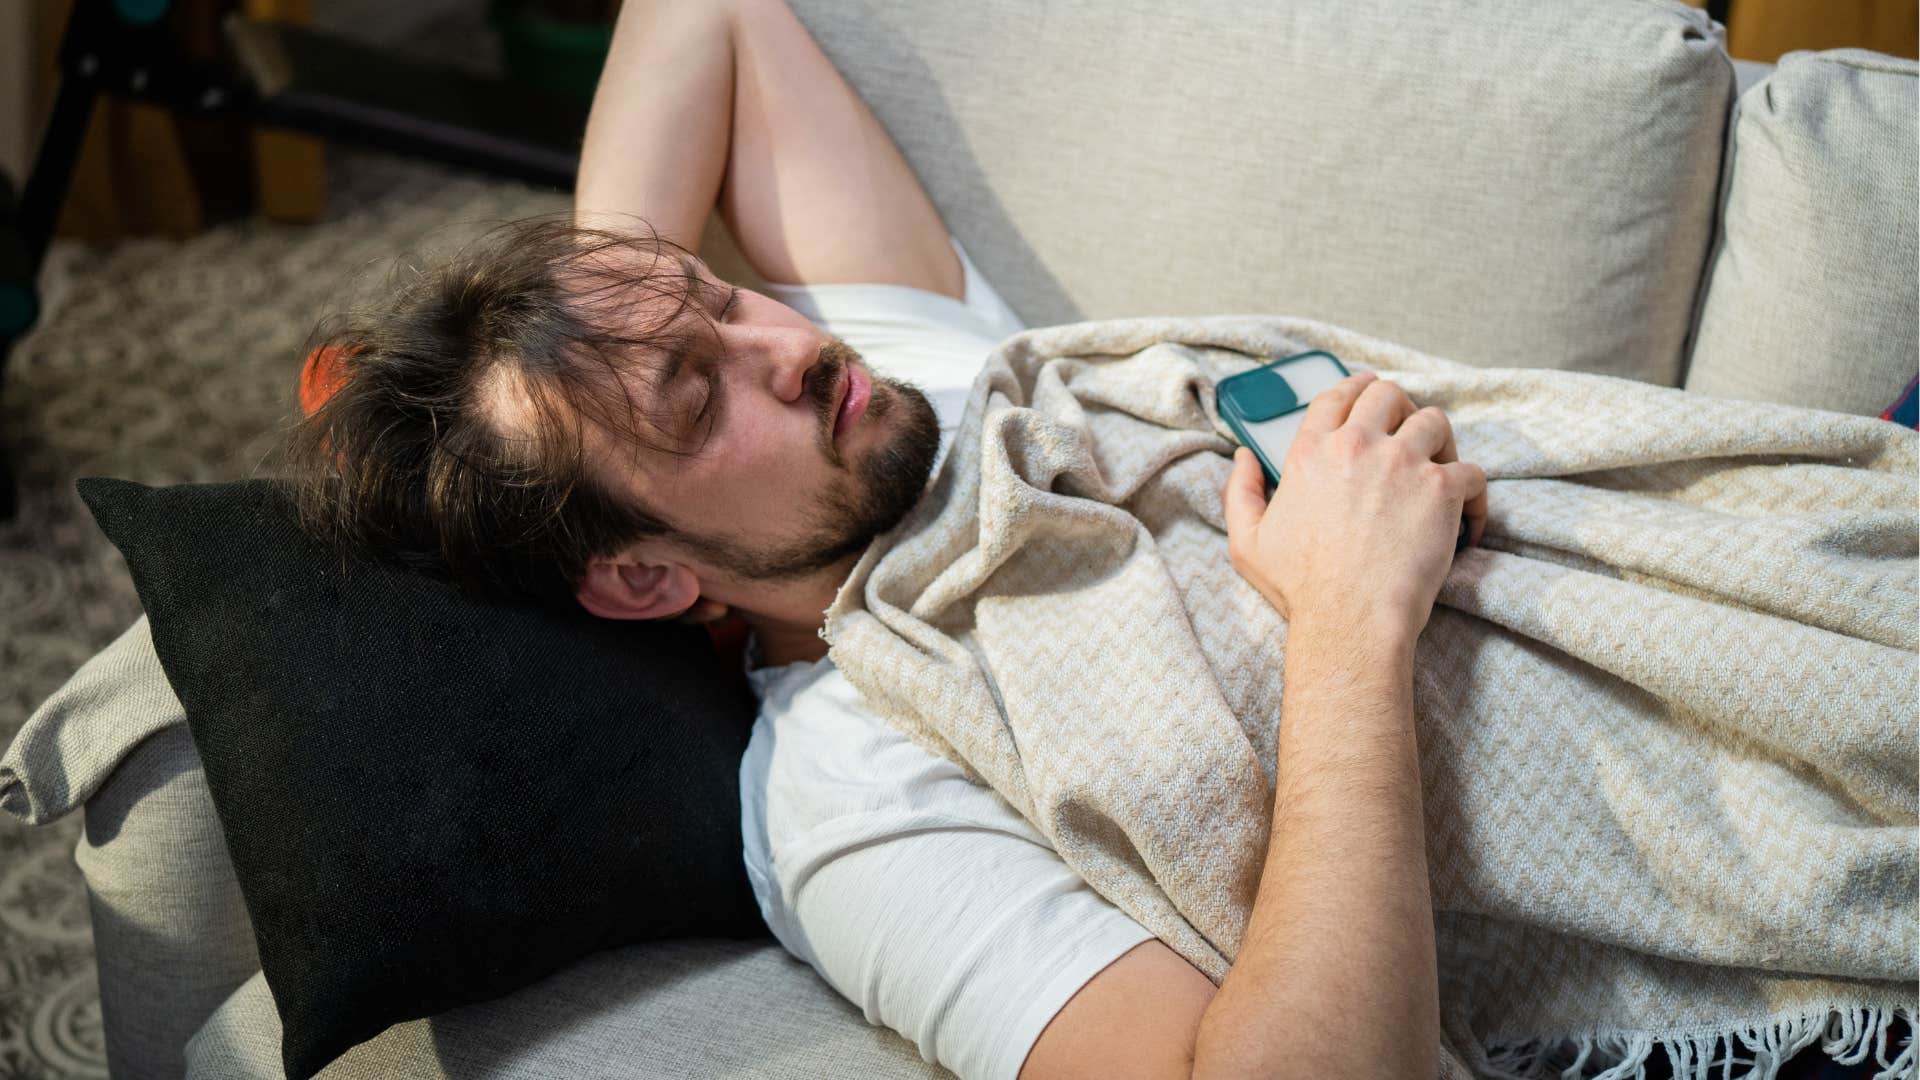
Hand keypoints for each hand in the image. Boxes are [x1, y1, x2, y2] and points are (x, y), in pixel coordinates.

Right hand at [1222, 370, 1487, 638]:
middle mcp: (1358, 446)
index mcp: (1311, 452)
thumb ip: (1241, 492)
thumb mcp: (1247, 541)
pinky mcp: (1442, 490)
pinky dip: (1474, 494)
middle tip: (1408, 430)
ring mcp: (1404, 463)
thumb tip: (1243, 457)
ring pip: (1435, 421)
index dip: (1356, 387)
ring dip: (1440, 441)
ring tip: (1440, 467)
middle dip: (1401, 405)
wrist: (1350, 618)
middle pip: (1389, 394)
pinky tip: (1469, 519)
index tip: (1368, 392)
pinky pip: (1472, 472)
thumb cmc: (1300, 587)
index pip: (1337, 395)